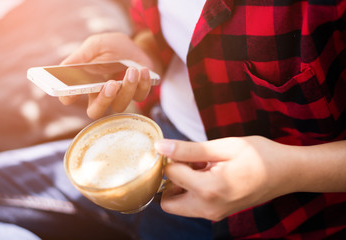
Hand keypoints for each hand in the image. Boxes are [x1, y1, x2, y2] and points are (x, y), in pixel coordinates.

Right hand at [58, 32, 155, 118]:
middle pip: (95, 111)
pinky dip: (143, 84)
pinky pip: (140, 96)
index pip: (70, 96)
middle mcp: (102, 94)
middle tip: (110, 84)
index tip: (70, 92)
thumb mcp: (96, 45)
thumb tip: (64, 67)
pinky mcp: (138, 94)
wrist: (139, 47)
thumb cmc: (114, 48)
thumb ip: (82, 55)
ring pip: (120, 105)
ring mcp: (120, 96)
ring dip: (127, 88)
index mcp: (86, 84)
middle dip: (102, 101)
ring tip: (132, 70)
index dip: (68, 96)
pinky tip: (142, 70)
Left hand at [155, 136, 298, 220]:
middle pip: (168, 201)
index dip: (173, 157)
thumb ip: (188, 149)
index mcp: (208, 190)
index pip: (170, 174)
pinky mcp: (218, 214)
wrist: (287, 172)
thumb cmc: (259, 155)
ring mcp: (214, 214)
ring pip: (180, 205)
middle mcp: (208, 209)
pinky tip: (211, 173)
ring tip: (204, 166)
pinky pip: (194, 205)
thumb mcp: (223, 147)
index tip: (187, 148)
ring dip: (183, 185)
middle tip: (191, 161)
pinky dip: (194, 190)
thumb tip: (160, 147)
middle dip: (171, 179)